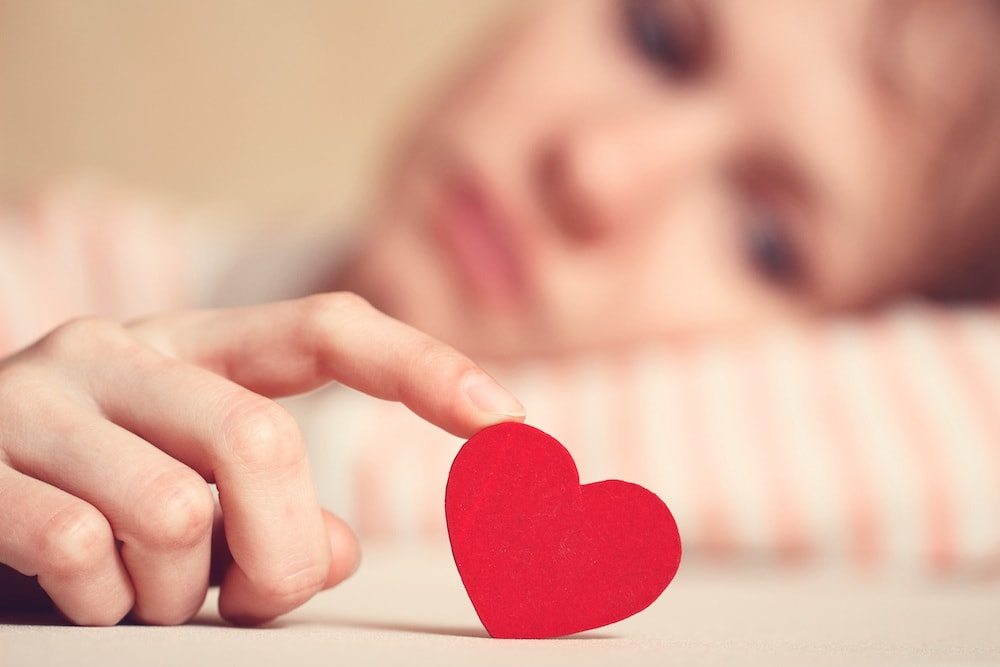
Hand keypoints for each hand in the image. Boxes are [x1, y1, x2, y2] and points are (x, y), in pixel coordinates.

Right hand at [0, 293, 523, 625]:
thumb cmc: (87, 497)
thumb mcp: (195, 492)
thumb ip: (276, 509)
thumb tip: (336, 550)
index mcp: (196, 347)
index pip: (329, 329)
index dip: (424, 368)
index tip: (512, 422)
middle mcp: (124, 349)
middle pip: (264, 441)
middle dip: (278, 551)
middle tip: (247, 597)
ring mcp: (45, 396)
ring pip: (177, 514)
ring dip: (177, 592)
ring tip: (141, 590)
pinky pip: (80, 555)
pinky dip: (100, 604)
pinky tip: (75, 591)